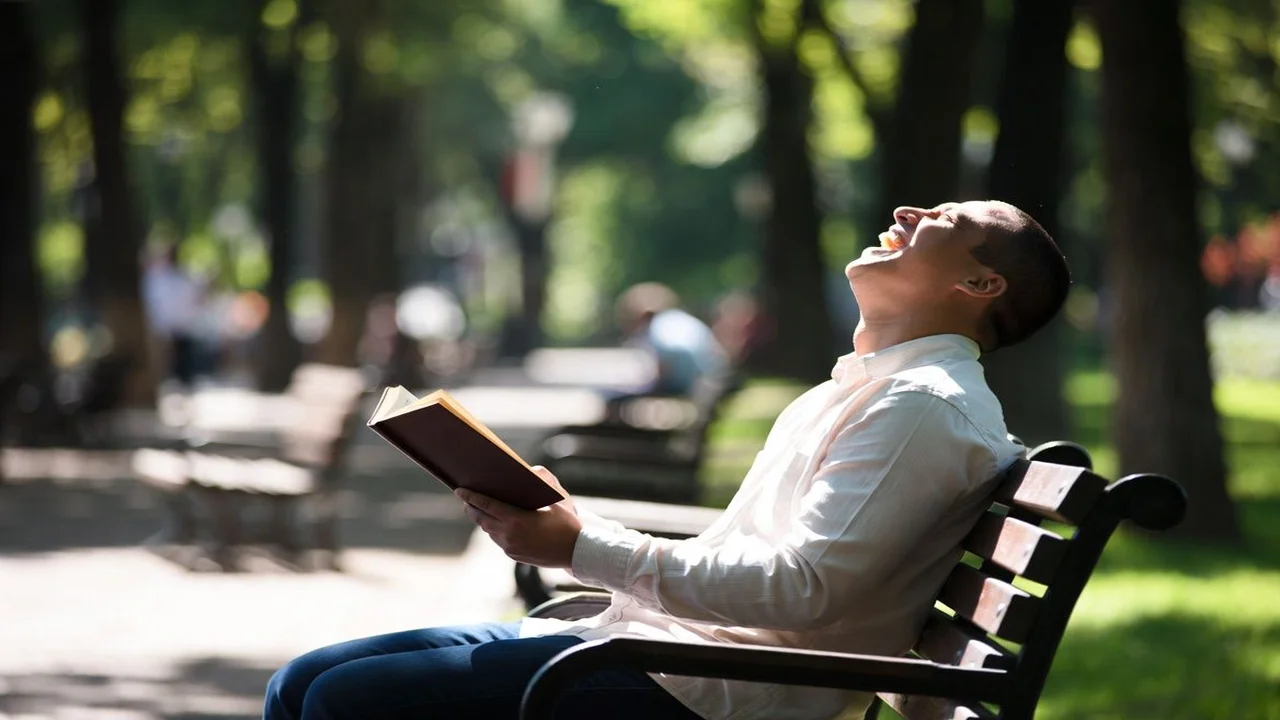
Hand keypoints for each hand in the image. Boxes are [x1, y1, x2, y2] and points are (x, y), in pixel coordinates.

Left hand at [456, 466, 582, 567]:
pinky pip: (499, 540)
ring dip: (483, 520)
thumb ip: (544, 479)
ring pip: (489, 531)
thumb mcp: (558, 497)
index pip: (486, 505)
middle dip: (471, 508)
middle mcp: (509, 535)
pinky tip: (496, 523)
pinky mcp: (514, 556)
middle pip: (482, 520)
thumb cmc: (568, 522)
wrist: (577, 552)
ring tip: (479, 510)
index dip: (471, 497)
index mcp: (517, 520)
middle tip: (465, 499)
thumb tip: (531, 470)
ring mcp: (511, 547)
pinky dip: (495, 530)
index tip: (459, 490)